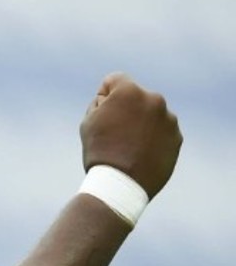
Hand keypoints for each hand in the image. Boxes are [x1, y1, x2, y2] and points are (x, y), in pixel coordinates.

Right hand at [80, 73, 182, 198]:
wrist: (120, 185)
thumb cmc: (99, 152)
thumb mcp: (89, 122)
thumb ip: (103, 102)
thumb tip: (112, 99)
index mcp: (129, 91)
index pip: (114, 80)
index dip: (103, 96)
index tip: (101, 116)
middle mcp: (154, 99)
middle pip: (135, 97)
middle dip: (126, 110)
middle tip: (114, 135)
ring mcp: (169, 119)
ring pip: (150, 114)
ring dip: (141, 124)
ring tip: (128, 148)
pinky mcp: (177, 137)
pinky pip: (162, 131)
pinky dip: (153, 139)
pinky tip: (140, 155)